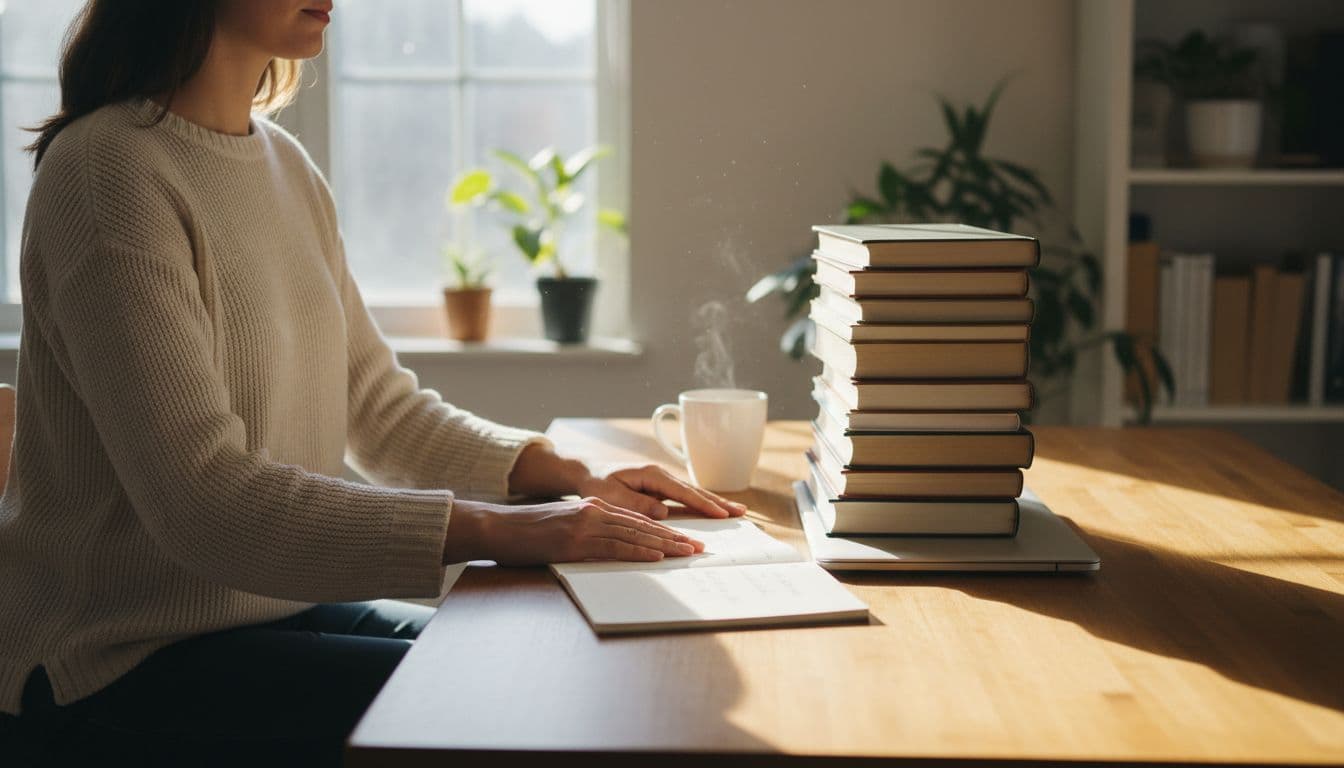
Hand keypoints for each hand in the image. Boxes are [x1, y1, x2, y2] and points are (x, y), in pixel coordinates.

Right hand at [443, 496, 705, 565]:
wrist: (497, 527)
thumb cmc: (527, 532)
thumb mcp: (564, 527)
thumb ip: (589, 533)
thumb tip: (611, 547)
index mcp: (593, 508)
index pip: (636, 519)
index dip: (664, 530)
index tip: (686, 539)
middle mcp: (594, 512)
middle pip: (642, 525)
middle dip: (674, 537)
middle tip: (699, 548)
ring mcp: (585, 526)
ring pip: (634, 536)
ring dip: (664, 546)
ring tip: (687, 553)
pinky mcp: (575, 542)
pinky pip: (614, 548)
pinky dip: (638, 552)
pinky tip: (656, 557)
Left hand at [576, 463, 747, 519]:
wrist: (587, 472)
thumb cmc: (597, 484)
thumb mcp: (612, 496)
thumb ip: (637, 504)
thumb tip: (663, 512)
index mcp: (651, 475)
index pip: (682, 491)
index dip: (703, 503)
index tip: (721, 514)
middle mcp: (660, 476)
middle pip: (694, 490)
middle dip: (718, 502)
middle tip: (741, 512)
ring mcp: (662, 482)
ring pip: (692, 493)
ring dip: (713, 502)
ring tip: (736, 511)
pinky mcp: (660, 489)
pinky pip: (684, 498)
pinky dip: (700, 504)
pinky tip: (714, 511)